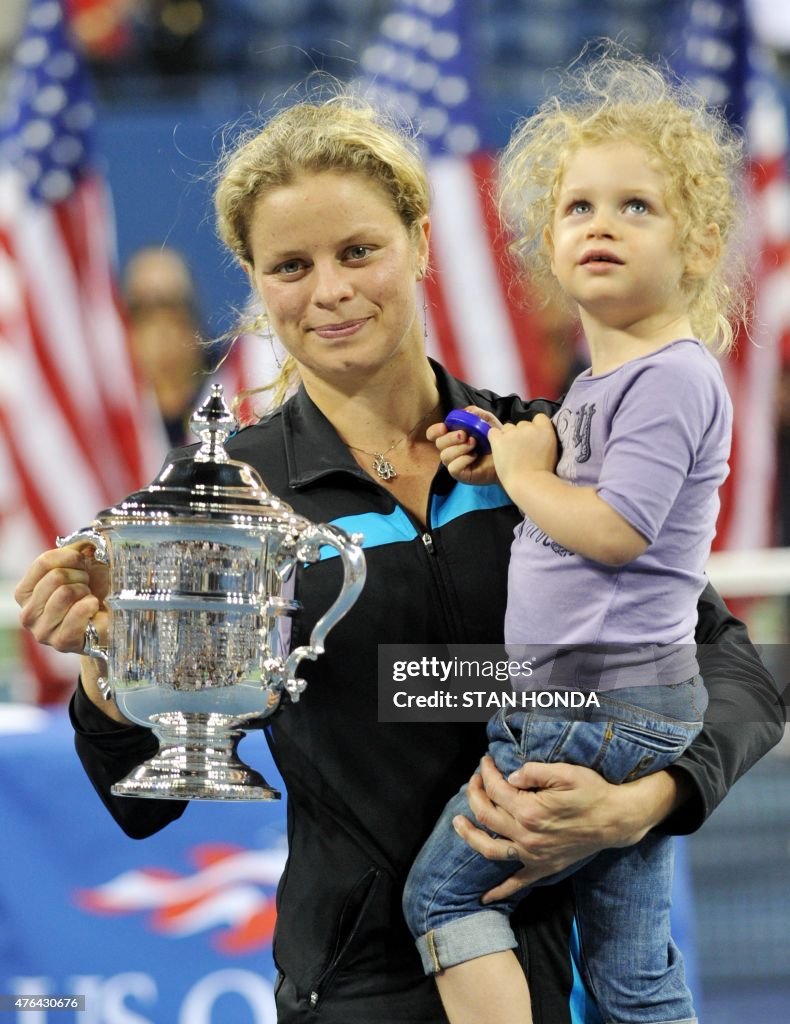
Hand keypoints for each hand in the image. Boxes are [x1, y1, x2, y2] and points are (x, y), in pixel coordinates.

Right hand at [15, 545, 107, 652]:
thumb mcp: (84, 565)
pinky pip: (76, 613)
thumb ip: (79, 548)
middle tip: (88, 587)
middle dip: (81, 576)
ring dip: (85, 592)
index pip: (44, 562)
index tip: (84, 563)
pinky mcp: (61, 642)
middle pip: (55, 577)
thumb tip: (86, 539)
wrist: (111, 622)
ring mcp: (42, 630)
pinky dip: (90, 606)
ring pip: (65, 593)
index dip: (71, 557)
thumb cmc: (94, 592)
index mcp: (25, 592)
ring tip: (88, 599)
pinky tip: (93, 609)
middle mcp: (27, 613)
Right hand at [427, 406, 502, 483]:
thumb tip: (466, 412)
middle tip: (465, 434)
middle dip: (451, 437)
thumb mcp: (488, 422)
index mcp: (452, 435)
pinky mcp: (460, 474)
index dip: (435, 430)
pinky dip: (463, 459)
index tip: (444, 427)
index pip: (433, 434)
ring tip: (474, 444)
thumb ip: (477, 414)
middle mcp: (450, 449)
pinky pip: (453, 467)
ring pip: (445, 455)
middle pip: (439, 443)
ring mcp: (454, 462)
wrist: (507, 457)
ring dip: (459, 448)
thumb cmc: (496, 441)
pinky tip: (474, 456)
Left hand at [453, 756, 682, 902]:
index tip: (485, 761)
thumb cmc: (592, 792)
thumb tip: (508, 776)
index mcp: (530, 810)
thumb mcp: (566, 772)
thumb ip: (533, 772)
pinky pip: (516, 882)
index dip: (486, 773)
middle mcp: (527, 836)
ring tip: (457, 822)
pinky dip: (499, 891)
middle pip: (486, 816)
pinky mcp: (543, 867)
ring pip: (490, 850)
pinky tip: (484, 897)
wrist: (615, 820)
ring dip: (469, 836)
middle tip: (473, 781)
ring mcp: (533, 855)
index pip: (496, 789)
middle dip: (474, 794)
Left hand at [488, 414, 557, 496]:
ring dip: (507, 436)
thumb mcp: (551, 451)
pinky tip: (498, 449)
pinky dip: (495, 439)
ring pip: (507, 427)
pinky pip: (493, 432)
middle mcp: (529, 427)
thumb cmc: (542, 473)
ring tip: (509, 453)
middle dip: (520, 434)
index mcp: (545, 429)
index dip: (535, 427)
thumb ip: (543, 439)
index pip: (539, 418)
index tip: (533, 439)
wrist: (529, 483)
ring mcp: (513, 432)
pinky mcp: (499, 439)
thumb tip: (537, 437)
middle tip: (520, 450)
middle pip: (522, 424)